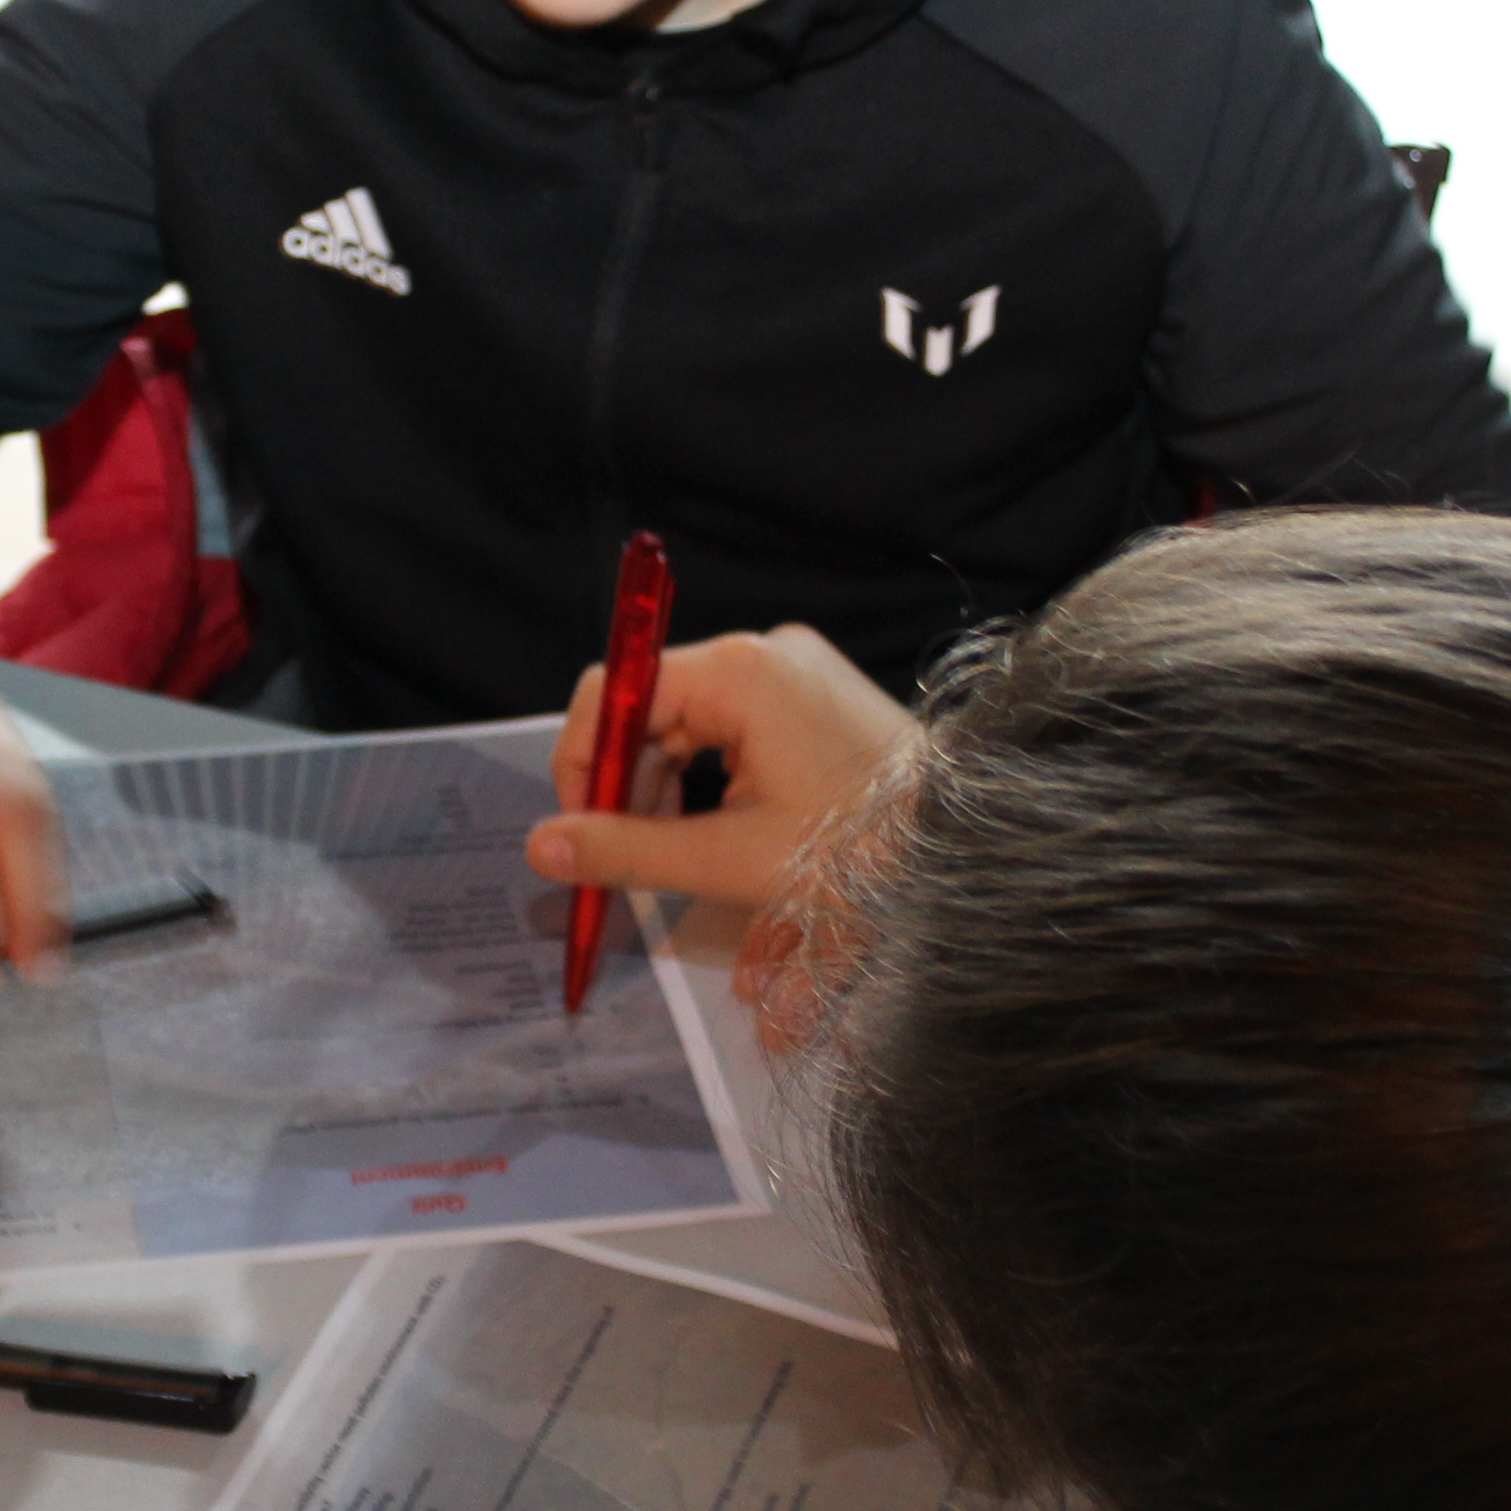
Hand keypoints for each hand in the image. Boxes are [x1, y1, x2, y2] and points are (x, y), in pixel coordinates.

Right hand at [527, 625, 918, 912]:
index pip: (616, 689)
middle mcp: (763, 652)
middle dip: (626, 782)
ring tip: (676, 853)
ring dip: (664, 785)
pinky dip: (707, 776)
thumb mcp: (733, 858)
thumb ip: (628, 850)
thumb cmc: (861, 851)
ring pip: (688, 719)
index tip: (579, 830)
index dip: (584, 760)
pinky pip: (731, 725)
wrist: (969, 850)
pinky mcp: (813, 695)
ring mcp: (792, 670)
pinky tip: (715, 829)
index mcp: (740, 672)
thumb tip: (541, 846)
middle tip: (623, 858)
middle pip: (650, 703)